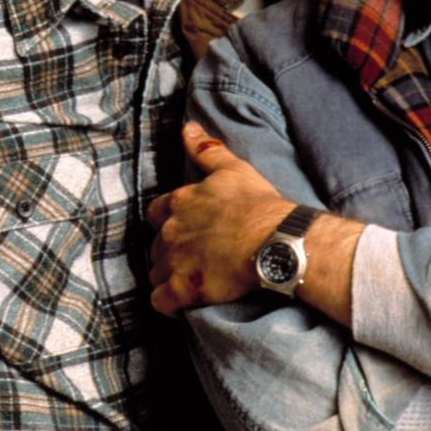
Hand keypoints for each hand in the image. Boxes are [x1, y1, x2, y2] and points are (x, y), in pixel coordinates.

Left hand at [147, 122, 293, 315]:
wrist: (274, 240)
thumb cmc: (257, 204)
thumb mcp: (233, 169)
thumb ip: (206, 149)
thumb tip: (188, 128)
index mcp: (180, 202)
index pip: (156, 213)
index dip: (167, 222)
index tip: (184, 228)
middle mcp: (171, 230)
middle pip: (156, 245)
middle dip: (170, 251)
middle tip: (194, 256)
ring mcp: (175, 261)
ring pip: (156, 272)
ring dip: (168, 276)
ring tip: (192, 279)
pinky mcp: (183, 289)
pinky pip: (160, 301)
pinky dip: (167, 302)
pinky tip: (181, 301)